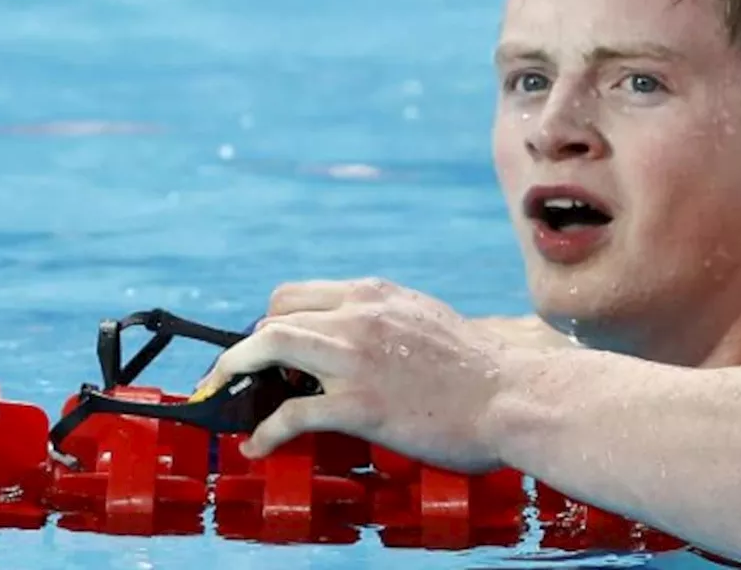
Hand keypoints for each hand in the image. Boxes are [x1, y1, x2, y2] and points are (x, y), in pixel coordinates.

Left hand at [195, 278, 511, 473]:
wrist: (513, 397)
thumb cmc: (480, 371)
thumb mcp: (428, 321)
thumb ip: (388, 323)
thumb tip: (361, 343)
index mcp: (376, 295)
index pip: (296, 295)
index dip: (271, 322)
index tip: (265, 347)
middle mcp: (360, 317)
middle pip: (273, 316)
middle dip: (248, 348)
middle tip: (241, 376)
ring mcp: (357, 358)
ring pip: (269, 346)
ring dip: (238, 372)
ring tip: (227, 397)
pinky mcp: (359, 404)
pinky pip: (290, 413)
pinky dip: (265, 430)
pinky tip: (259, 444)